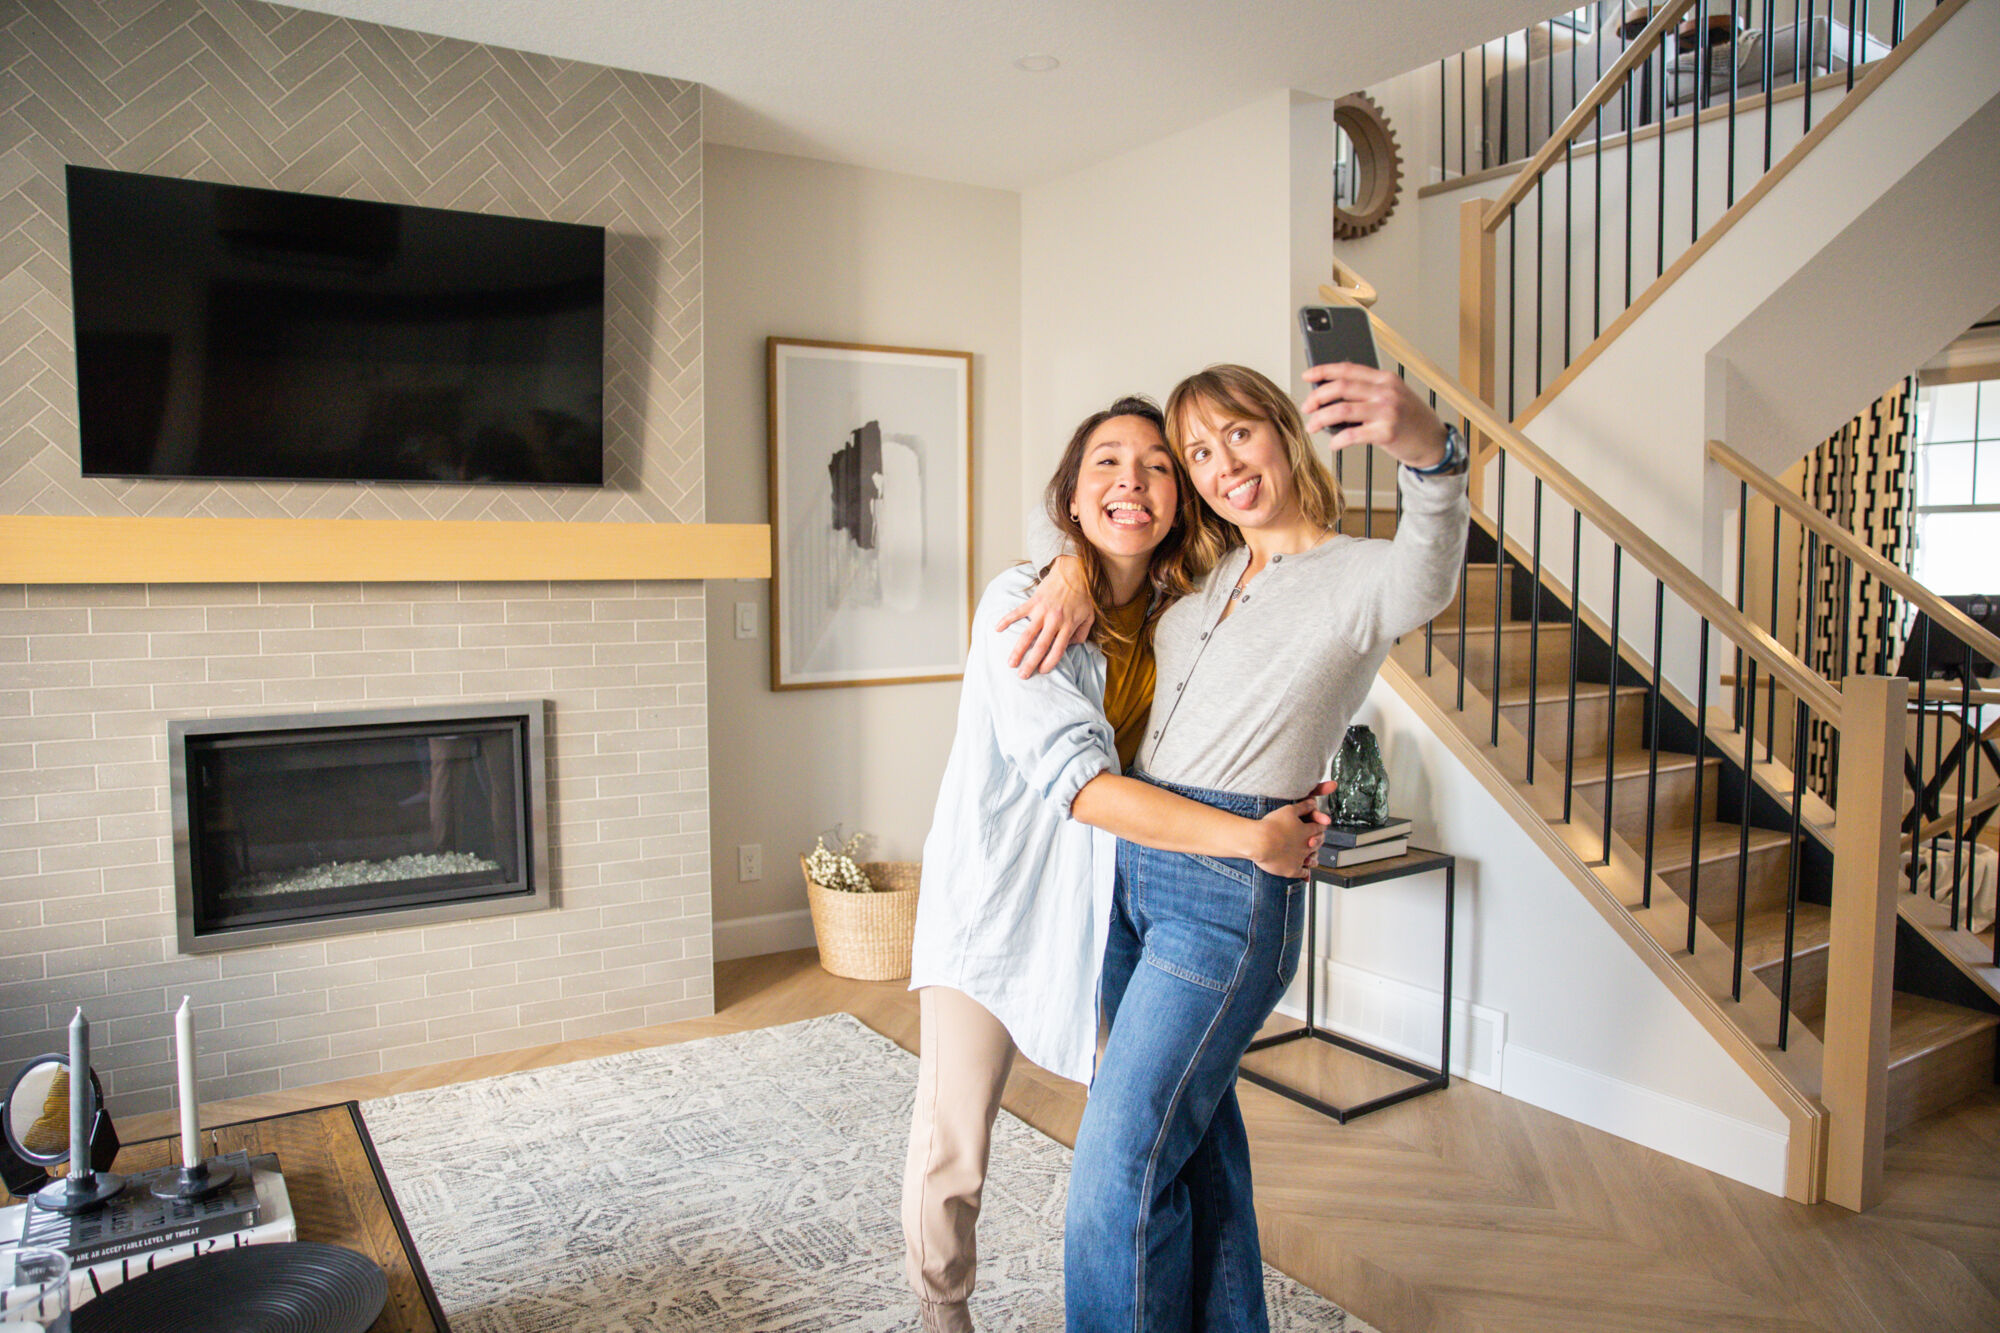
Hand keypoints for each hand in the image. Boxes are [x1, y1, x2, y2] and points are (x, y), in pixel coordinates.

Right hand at [994, 555, 1094, 676]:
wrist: (1074, 572)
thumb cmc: (1083, 596)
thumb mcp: (1089, 617)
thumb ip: (1082, 634)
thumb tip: (1071, 646)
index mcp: (1068, 625)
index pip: (1058, 650)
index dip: (1049, 663)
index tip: (1041, 671)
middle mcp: (1054, 620)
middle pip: (1041, 646)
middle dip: (1031, 663)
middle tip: (1022, 676)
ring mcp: (1042, 611)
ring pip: (1027, 634)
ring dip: (1017, 650)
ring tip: (1010, 663)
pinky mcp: (1033, 601)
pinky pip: (1017, 612)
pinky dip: (1006, 620)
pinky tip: (997, 628)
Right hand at [1248, 782, 1334, 878]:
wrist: (1259, 841)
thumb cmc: (1271, 825)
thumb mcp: (1289, 810)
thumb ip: (1303, 806)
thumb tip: (1314, 803)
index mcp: (1307, 831)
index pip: (1320, 828)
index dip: (1320, 826)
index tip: (1319, 826)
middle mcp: (1307, 845)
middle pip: (1318, 843)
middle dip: (1318, 841)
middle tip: (1316, 840)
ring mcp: (1300, 859)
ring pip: (1313, 859)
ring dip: (1314, 857)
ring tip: (1313, 858)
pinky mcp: (1292, 870)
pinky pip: (1303, 873)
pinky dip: (1306, 873)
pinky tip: (1305, 872)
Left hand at [1301, 362, 1446, 468]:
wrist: (1434, 442)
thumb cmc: (1410, 421)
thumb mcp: (1393, 397)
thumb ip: (1369, 392)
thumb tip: (1332, 395)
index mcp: (1385, 379)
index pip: (1348, 369)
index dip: (1324, 371)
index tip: (1308, 376)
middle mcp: (1386, 391)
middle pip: (1341, 388)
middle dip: (1317, 397)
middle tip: (1307, 407)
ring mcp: (1387, 411)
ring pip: (1342, 410)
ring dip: (1321, 419)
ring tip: (1313, 426)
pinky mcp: (1387, 432)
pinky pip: (1352, 434)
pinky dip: (1338, 440)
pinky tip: (1333, 443)